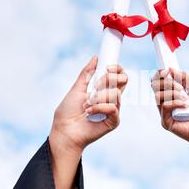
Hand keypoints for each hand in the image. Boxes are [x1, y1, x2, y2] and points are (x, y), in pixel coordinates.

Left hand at [49, 56, 127, 188]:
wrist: (64, 130)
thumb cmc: (68, 112)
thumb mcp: (77, 88)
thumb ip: (87, 73)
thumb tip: (96, 58)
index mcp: (103, 90)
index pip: (119, 76)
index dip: (117, 69)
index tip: (107, 67)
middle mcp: (111, 99)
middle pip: (124, 81)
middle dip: (109, 79)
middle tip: (96, 85)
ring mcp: (113, 110)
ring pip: (116, 94)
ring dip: (99, 97)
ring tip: (87, 104)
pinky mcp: (114, 121)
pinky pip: (113, 107)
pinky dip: (100, 107)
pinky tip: (90, 112)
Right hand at [151, 68, 188, 149]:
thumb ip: (185, 78)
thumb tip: (171, 69)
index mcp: (172, 95)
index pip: (159, 83)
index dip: (159, 75)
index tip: (165, 70)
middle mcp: (166, 103)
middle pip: (155, 87)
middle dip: (166, 82)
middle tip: (177, 84)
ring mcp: (165, 113)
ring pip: (159, 96)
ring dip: (173, 93)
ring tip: (185, 98)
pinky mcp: (165, 122)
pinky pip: (165, 106)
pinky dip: (175, 103)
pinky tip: (185, 106)